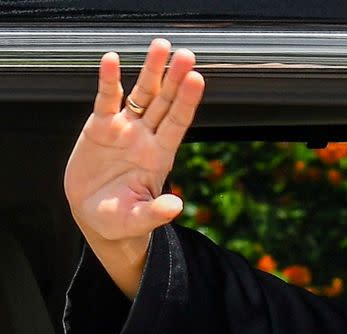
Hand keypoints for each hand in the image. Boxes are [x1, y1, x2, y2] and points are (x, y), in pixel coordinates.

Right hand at [65, 38, 204, 244]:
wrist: (95, 218)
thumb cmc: (121, 221)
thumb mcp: (138, 220)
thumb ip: (155, 213)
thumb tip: (176, 207)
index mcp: (160, 157)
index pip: (178, 123)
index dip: (187, 101)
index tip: (197, 79)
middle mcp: (146, 138)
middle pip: (164, 102)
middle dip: (175, 78)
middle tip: (186, 54)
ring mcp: (124, 130)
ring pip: (141, 95)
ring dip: (151, 71)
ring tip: (160, 45)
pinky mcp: (100, 128)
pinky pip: (106, 100)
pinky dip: (109, 80)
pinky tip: (112, 59)